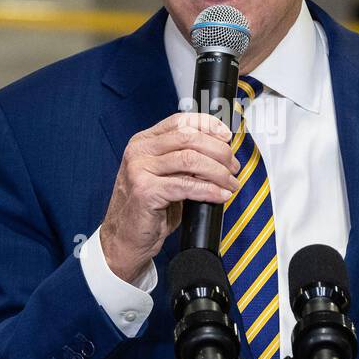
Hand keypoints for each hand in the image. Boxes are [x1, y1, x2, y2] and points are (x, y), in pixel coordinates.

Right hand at [100, 111, 240, 282]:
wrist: (125, 237)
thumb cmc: (148, 208)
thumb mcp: (166, 176)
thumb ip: (185, 160)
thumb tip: (220, 151)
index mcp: (144, 142)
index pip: (180, 120)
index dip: (208, 125)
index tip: (226, 136)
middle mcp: (140, 151)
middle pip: (188, 137)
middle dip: (218, 151)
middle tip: (233, 166)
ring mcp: (139, 170)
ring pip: (190, 159)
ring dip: (218, 171)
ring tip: (230, 183)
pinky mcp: (145, 191)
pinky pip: (186, 186)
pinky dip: (209, 190)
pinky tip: (220, 195)